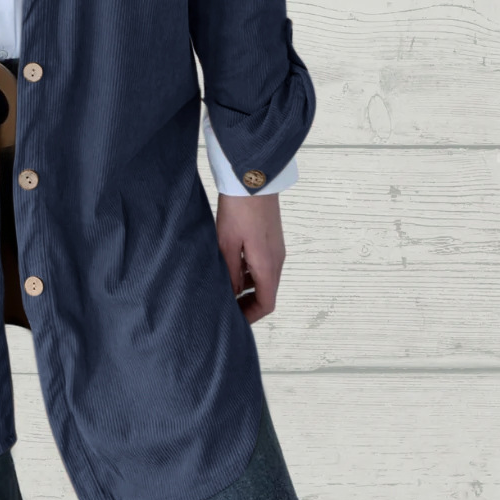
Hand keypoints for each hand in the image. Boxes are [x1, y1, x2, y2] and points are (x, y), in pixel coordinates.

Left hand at [215, 193, 285, 323]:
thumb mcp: (227, 244)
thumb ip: (229, 273)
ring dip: (246, 286)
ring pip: (263, 278)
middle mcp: (277, 260)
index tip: (234, 321)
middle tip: (224, 305)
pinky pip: (262, 263)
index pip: (266, 304)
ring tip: (222, 286)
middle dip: (247, 303)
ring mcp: (275, 248)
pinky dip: (249, 271)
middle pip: (266, 292)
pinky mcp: (271, 238)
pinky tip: (230, 265)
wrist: (254, 178)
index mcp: (268, 265)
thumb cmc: (239, 209)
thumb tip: (230, 296)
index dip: (250, 316)